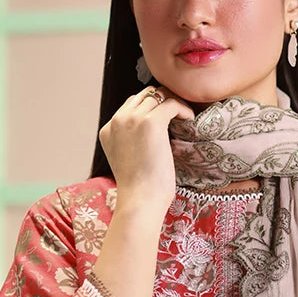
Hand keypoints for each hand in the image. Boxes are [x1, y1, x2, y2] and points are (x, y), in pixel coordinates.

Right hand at [98, 86, 193, 217]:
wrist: (140, 201)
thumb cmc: (139, 190)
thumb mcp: (127, 160)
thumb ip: (131, 142)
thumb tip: (152, 135)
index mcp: (108, 129)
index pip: (131, 105)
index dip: (150, 108)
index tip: (166, 117)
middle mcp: (118, 120)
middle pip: (144, 95)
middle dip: (162, 100)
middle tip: (178, 112)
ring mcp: (133, 119)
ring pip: (158, 95)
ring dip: (174, 102)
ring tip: (184, 115)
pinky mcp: (151, 122)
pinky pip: (171, 103)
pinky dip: (183, 108)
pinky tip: (190, 119)